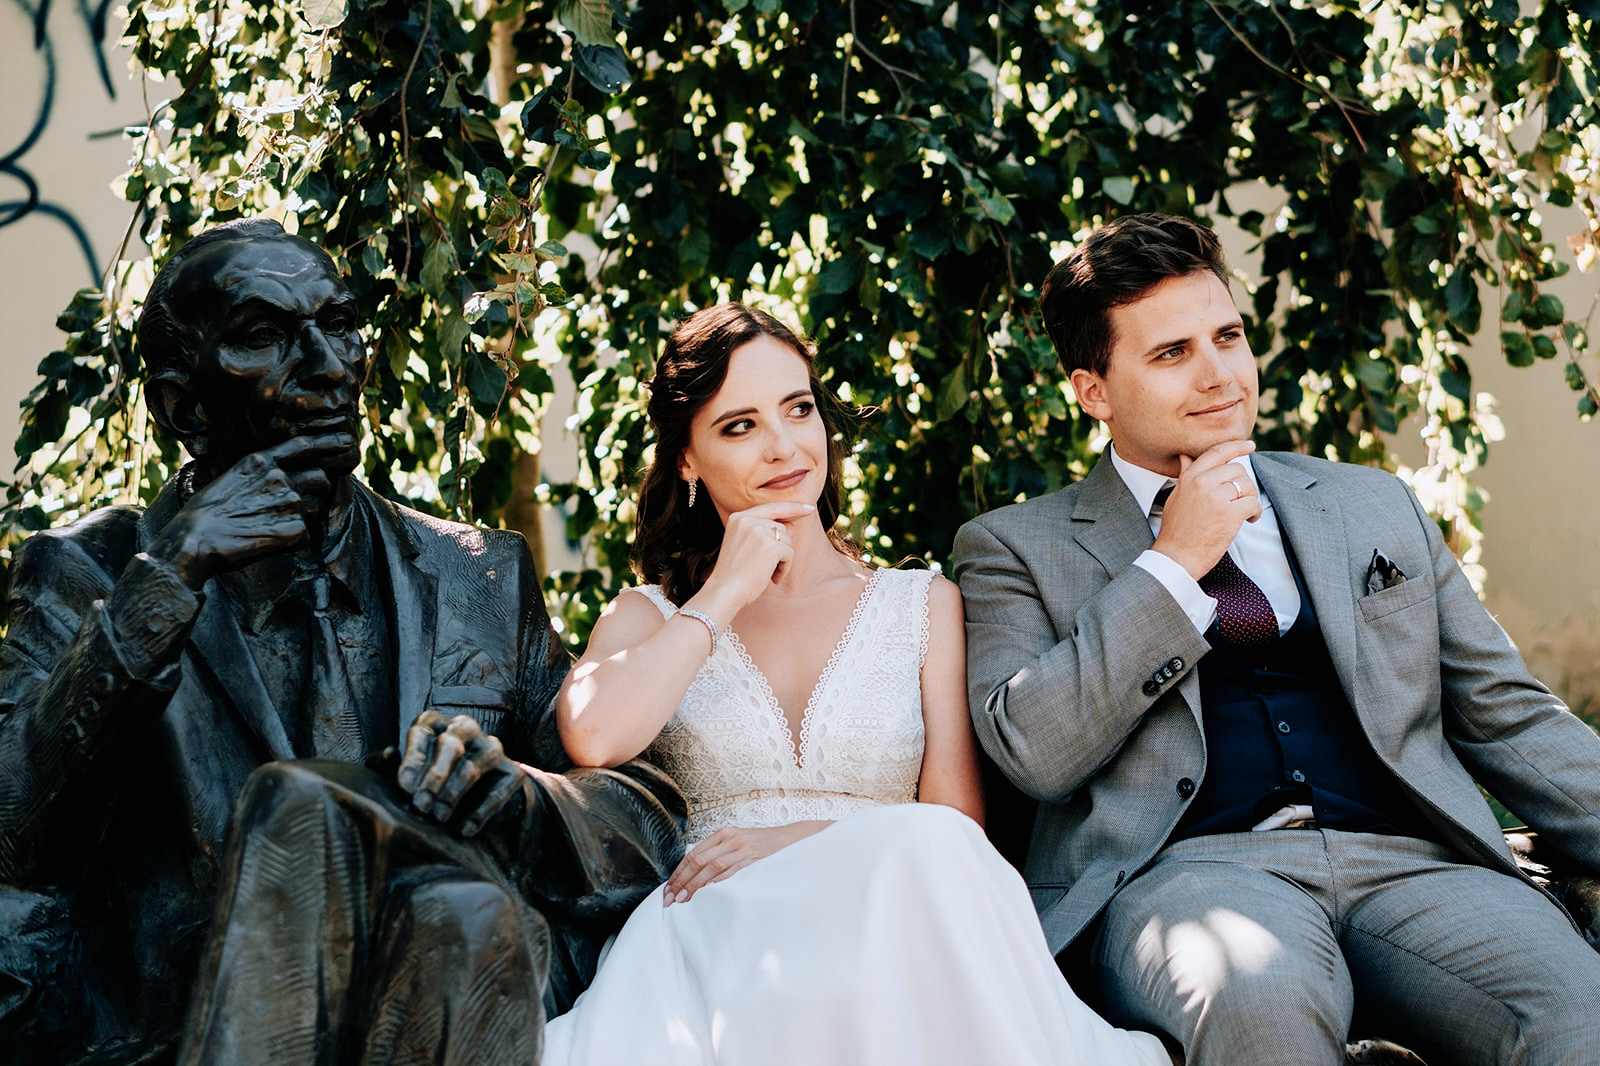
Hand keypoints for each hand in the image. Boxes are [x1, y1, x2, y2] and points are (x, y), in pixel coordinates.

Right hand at [148, 432, 355, 588]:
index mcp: (261, 461)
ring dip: (303, 513)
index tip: (348, 443)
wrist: (195, 541)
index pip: (305, 446)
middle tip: (294, 503)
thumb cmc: (205, 513)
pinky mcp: (295, 529)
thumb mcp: (230, 477)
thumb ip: (261, 472)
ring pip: (314, 506)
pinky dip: (292, 536)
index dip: (329, 444)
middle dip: (316, 489)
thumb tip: (282, 473)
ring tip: (270, 523)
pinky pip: (305, 531)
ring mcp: (290, 503)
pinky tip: (268, 538)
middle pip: (320, 478)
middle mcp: (280, 477)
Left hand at [396, 710, 526, 835]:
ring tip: (437, 818)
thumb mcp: (406, 772)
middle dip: (433, 778)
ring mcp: (491, 748)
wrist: (476, 796)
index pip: (423, 733)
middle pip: (450, 745)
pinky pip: (498, 791)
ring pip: (472, 767)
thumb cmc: (430, 779)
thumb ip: (388, 765)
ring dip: (452, 794)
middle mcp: (466, 728)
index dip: (414, 760)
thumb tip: (387, 754)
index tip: (404, 788)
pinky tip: (464, 829)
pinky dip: (479, 812)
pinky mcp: (511, 772)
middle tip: (420, 806)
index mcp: (436, 723)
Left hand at [662, 821, 828, 903]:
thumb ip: (719, 856)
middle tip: (669, 899)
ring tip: (682, 900)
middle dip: (681, 881)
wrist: (793, 839)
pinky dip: (717, 884)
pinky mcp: (753, 860)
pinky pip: (731, 873)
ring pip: (711, 867)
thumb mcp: (739, 844)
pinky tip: (707, 894)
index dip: (678, 873)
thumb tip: (695, 877)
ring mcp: (742, 849)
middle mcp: (730, 839)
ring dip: (694, 885)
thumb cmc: (764, 846)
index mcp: (723, 834)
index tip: (668, 890)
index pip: (693, 855)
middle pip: (698, 861)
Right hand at [700, 502, 815, 609]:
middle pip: (781, 528)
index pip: (771, 508)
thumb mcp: (745, 546)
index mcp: (739, 518)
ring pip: (787, 541)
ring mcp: (759, 532)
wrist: (725, 591)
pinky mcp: (771, 546)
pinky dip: (784, 568)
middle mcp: (748, 520)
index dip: (793, 507)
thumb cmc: (734, 574)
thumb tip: (792, 526)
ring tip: (766, 573)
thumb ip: (765, 532)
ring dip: (781, 559)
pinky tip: (771, 578)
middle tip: (765, 566)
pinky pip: (789, 554)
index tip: (809, 508)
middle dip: (780, 548)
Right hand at [1151, 440, 1262, 579]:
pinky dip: (1255, 512)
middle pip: (1237, 470)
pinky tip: (1249, 520)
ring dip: (1251, 499)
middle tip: (1242, 501)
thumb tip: (1186, 456)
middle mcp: (1203, 483)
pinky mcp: (1229, 514)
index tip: (1250, 446)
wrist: (1176, 557)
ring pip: (1247, 486)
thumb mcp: (1176, 497)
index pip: (1217, 453)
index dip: (1237, 446)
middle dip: (1245, 485)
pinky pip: (1253, 503)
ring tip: (1244, 513)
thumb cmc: (1176, 530)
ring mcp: (1216, 498)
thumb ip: (1185, 475)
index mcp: (1190, 478)